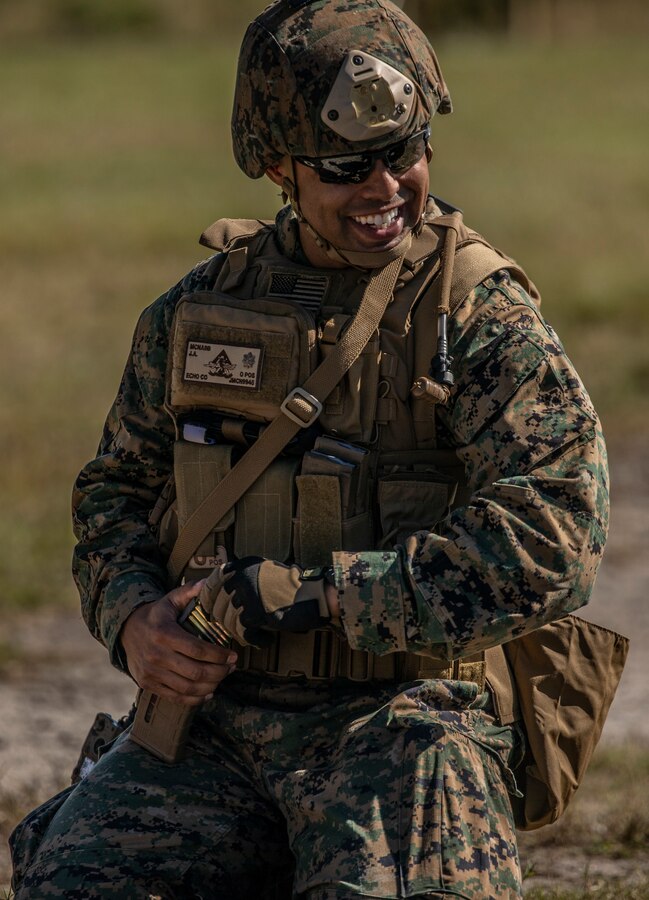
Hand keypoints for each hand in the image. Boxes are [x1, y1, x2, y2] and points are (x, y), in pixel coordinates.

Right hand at [120, 581, 237, 706]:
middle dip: (219, 672)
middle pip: (195, 672)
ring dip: (211, 685)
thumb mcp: (169, 600)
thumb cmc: (155, 615)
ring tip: (223, 677)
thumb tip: (208, 583)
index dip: (218, 655)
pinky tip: (208, 692)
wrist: (126, 631)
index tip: (233, 655)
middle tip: (232, 667)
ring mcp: (151, 673)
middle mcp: (156, 655)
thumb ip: (189, 592)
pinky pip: (175, 697)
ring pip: (187, 688)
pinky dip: (195, 698)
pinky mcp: (148, 685)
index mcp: (164, 634)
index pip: (197, 650)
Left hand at [204, 557, 331, 647]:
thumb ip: (240, 579)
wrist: (312, 595)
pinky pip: (243, 632)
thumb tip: (218, 594)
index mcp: (241, 566)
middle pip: (217, 604)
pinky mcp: (254, 613)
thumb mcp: (262, 573)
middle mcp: (240, 577)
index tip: (209, 608)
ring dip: (240, 630)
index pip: (212, 582)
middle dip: (225, 618)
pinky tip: (265, 638)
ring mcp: (246, 595)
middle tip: (238, 625)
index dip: (208, 598)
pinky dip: (255, 639)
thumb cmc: (291, 586)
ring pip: (228, 620)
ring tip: (253, 632)